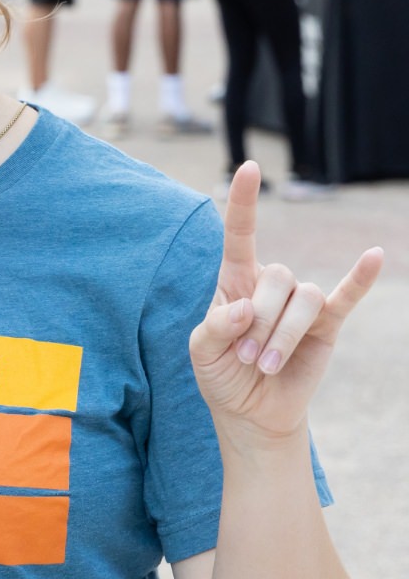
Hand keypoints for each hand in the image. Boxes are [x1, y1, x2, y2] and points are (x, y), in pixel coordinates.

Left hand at [189, 163, 383, 442]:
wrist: (251, 411)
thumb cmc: (222, 374)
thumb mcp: (202, 352)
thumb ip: (214, 327)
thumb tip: (242, 310)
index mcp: (234, 282)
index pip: (240, 235)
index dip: (242, 202)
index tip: (248, 167)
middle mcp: (270, 285)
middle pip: (275, 276)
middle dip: (258, 320)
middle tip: (246, 357)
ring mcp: (300, 304)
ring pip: (303, 298)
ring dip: (282, 335)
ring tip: (265, 366)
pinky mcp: (327, 325)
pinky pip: (347, 296)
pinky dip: (361, 278)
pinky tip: (376, 257)